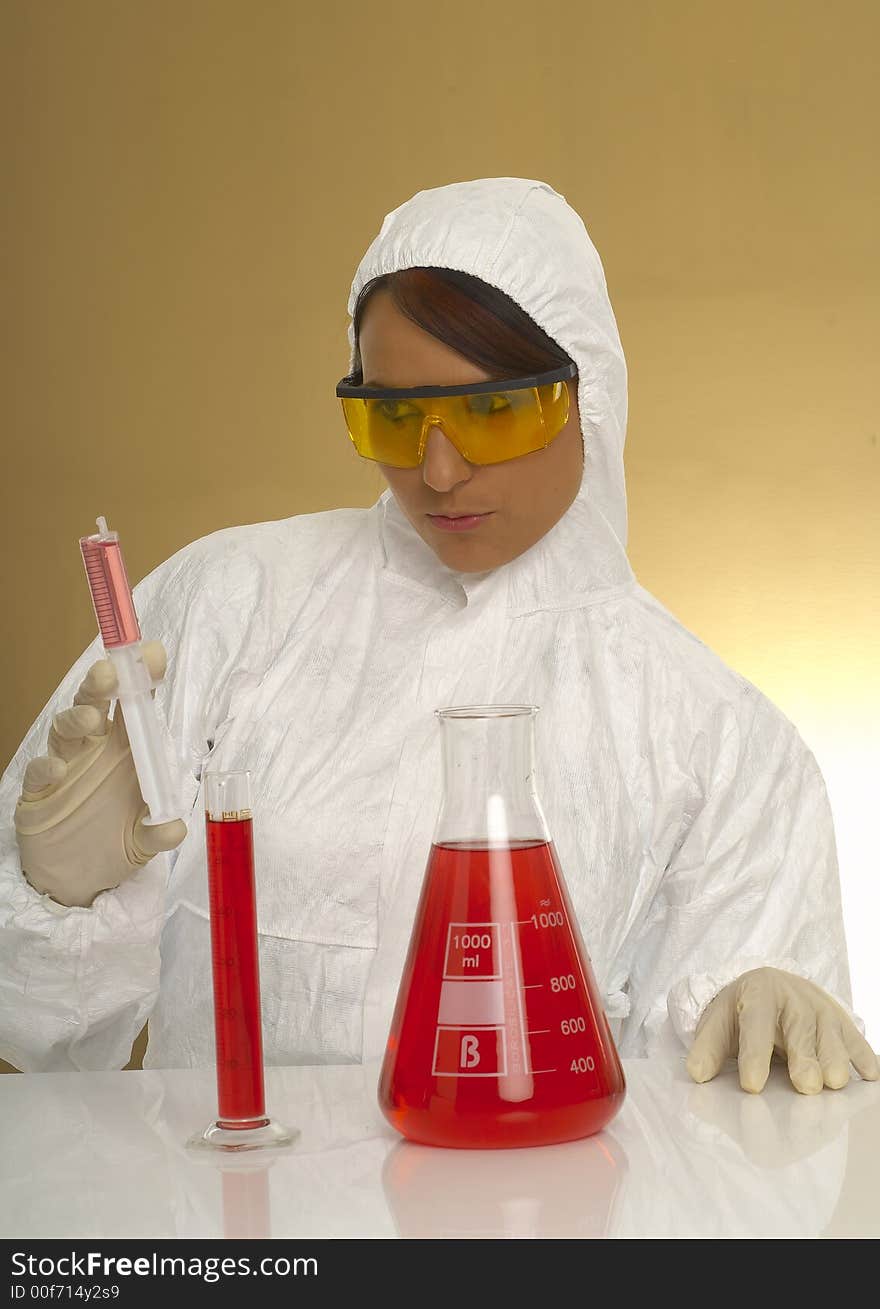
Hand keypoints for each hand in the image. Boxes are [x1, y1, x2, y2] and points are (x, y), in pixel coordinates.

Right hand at [14, 640, 186, 907]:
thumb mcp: (142, 842)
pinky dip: (47, 767)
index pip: (135, 706)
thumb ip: (157, 833)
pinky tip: (57, 770)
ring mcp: (64, 767)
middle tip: (110, 671)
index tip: (153, 655)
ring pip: (64, 731)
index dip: (142, 679)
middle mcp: (94, 750)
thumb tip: (175, 829)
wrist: (75, 879)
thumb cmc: (113, 842)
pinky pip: (39, 772)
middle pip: (95, 705)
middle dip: (101, 685)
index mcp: (126, 750)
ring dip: (76, 720)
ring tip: (91, 720)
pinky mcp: (38, 792)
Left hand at [686, 967, 879, 1094]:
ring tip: (833, 1083)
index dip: (753, 1055)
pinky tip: (870, 1076)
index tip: (751, 1085)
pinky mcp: (841, 1020)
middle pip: (800, 1029)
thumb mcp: (719, 1022)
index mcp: (758, 994)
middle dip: (803, 1057)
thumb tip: (697, 1075)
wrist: (771, 984)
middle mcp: (794, 997)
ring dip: (834, 1058)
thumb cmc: (743, 1010)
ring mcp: (821, 1008)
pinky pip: (855, 1039)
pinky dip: (863, 1056)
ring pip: (831, 1034)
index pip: (755, 1024)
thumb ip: (707, 1048)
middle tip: (805, 1086)